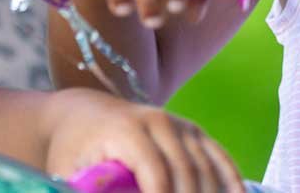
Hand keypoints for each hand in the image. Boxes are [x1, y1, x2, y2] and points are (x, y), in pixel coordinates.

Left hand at [41, 89, 242, 192]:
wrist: (83, 115)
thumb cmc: (72, 152)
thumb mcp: (68, 175)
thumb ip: (88, 191)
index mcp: (127, 131)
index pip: (156, 176)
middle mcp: (160, 121)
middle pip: (186, 175)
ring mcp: (182, 125)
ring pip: (207, 170)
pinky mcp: (194, 132)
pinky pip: (220, 159)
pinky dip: (232, 183)